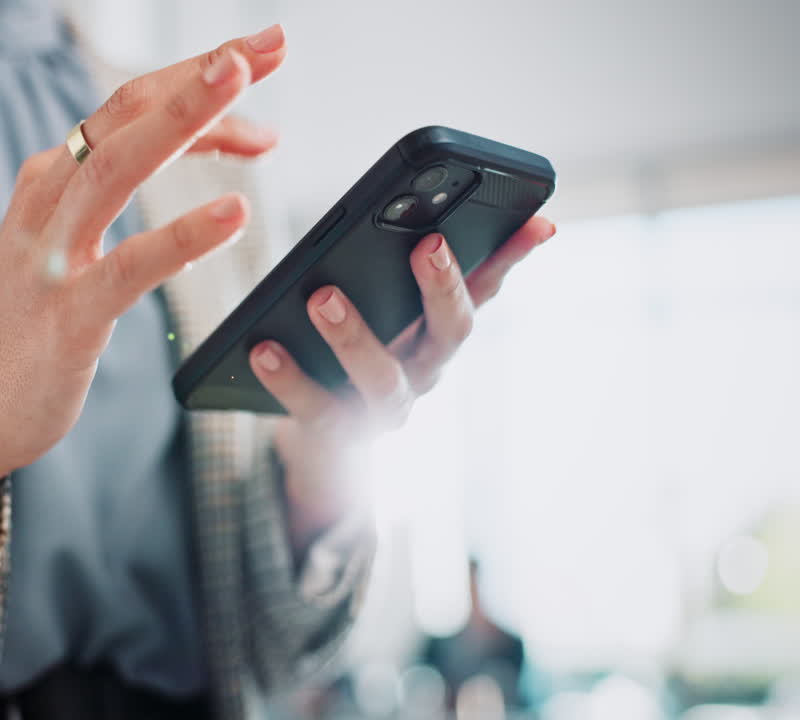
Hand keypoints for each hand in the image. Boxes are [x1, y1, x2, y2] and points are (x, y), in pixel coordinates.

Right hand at [0, 26, 289, 556]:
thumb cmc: (39, 323)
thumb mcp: (78, 242)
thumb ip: (133, 196)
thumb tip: (221, 161)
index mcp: (52, 180)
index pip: (129, 108)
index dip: (196, 75)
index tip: (261, 54)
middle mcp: (46, 202)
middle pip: (124, 116)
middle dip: (198, 73)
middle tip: (268, 44)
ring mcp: (50, 257)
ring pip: (117, 168)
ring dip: (183, 119)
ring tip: (243, 85)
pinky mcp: (67, 316)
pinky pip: (129, 267)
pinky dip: (183, 236)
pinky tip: (234, 213)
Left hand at [249, 217, 555, 547]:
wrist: (325, 446)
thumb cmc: (357, 354)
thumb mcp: (387, 309)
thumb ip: (405, 267)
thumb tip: (430, 216)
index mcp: (440, 332)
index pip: (488, 287)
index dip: (517, 256)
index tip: (537, 221)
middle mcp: (425, 372)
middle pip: (451, 334)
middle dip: (443, 289)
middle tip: (428, 245)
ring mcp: (385, 409)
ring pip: (383, 379)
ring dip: (356, 337)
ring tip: (323, 297)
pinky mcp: (338, 434)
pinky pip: (315, 408)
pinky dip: (288, 379)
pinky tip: (261, 348)